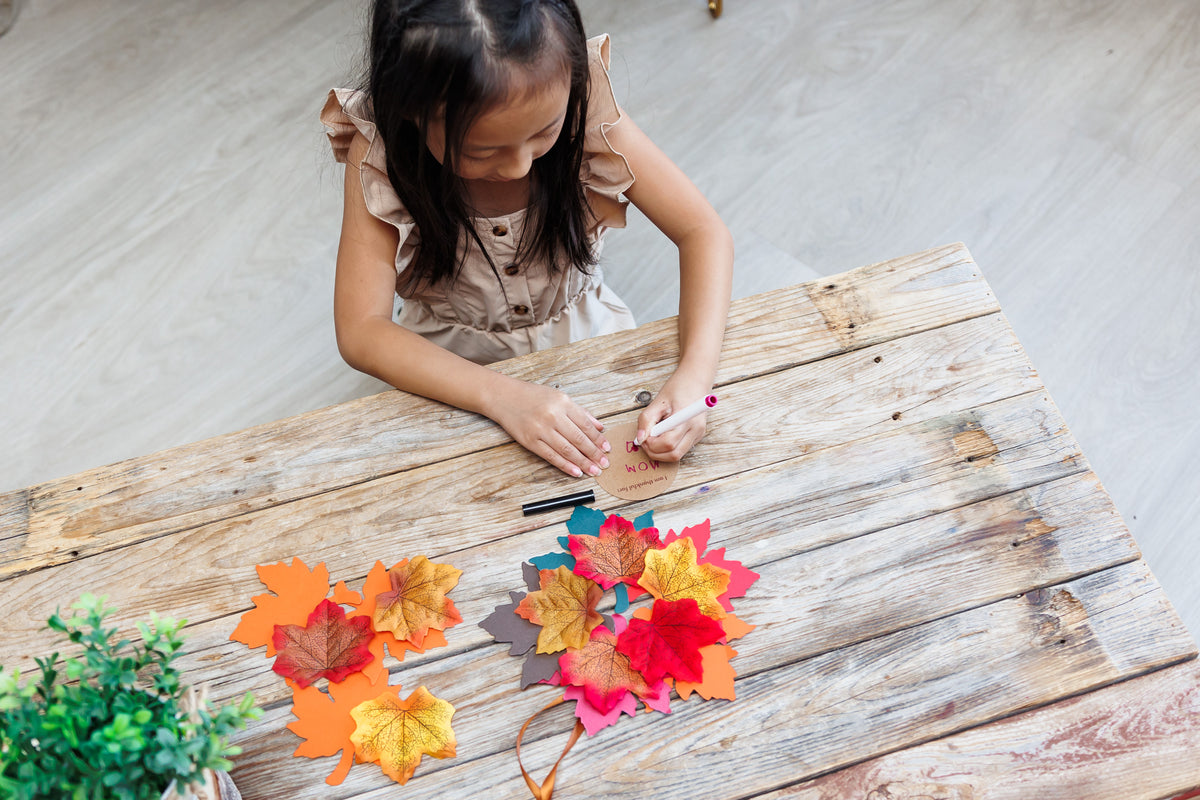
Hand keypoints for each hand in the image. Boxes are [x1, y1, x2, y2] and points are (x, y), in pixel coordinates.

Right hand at [486, 378, 610, 477]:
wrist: (504, 397)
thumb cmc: (533, 396)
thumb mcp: (559, 397)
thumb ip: (580, 412)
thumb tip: (600, 426)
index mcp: (563, 403)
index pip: (586, 425)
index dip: (599, 439)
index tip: (607, 448)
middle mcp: (553, 416)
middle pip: (579, 439)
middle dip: (594, 453)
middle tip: (605, 464)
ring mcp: (541, 430)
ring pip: (567, 450)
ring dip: (583, 462)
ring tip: (594, 470)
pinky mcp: (530, 441)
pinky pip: (551, 456)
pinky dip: (565, 465)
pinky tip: (576, 472)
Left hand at [635, 375, 711, 462]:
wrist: (697, 379)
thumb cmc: (678, 387)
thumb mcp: (658, 401)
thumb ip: (647, 420)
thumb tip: (639, 439)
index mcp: (686, 419)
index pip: (668, 443)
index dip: (652, 444)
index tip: (643, 437)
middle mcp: (696, 430)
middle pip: (673, 455)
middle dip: (655, 452)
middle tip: (645, 441)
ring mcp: (698, 435)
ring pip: (677, 456)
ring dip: (661, 452)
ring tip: (653, 437)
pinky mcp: (697, 436)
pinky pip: (680, 449)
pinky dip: (668, 448)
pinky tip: (662, 435)